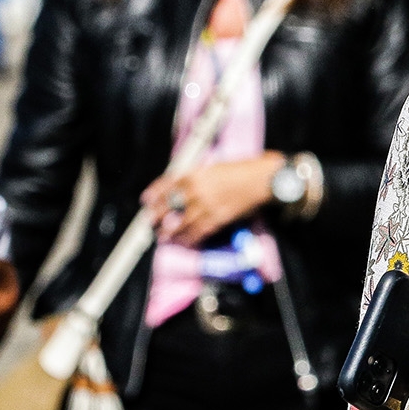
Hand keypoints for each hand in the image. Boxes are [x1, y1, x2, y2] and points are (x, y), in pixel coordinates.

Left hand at [142, 153, 283, 246]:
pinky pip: (198, 231)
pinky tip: (184, 242)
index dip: (155, 193)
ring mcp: (206, 206)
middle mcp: (197, 190)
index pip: (167, 184)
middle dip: (157, 215)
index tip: (146, 200)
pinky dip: (189, 238)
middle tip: (150, 222)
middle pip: (170, 205)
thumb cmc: (242, 170)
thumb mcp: (216, 167)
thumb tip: (187, 187)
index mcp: (195, 174)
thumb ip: (200, 177)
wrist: (262, 179)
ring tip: (163, 237)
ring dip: (170, 231)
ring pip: (181, 222)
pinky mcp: (218, 219)